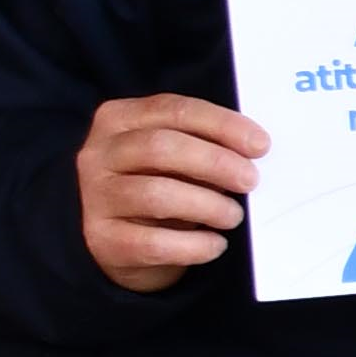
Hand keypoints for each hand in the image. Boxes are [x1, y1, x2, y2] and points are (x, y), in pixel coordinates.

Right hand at [79, 93, 265, 289]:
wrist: (120, 242)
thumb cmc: (160, 186)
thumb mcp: (176, 158)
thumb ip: (205, 146)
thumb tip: (252, 153)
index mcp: (119, 119)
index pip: (174, 110)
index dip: (221, 125)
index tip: (260, 145)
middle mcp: (99, 154)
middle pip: (161, 147)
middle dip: (215, 162)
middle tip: (251, 180)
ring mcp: (95, 197)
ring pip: (157, 194)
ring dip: (208, 206)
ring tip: (233, 215)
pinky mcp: (102, 240)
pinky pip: (154, 243)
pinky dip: (194, 246)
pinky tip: (215, 245)